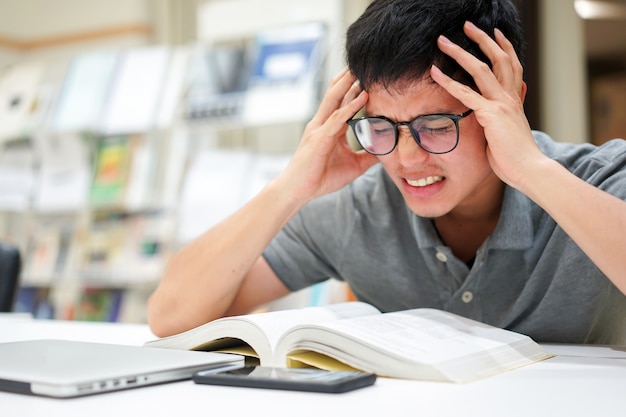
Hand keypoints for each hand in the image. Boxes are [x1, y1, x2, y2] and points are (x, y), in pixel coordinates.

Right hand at [279, 68, 377, 203]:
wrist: (298, 191)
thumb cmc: (320, 178)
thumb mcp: (353, 166)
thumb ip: (367, 156)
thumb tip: (386, 151)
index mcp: (329, 128)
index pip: (341, 101)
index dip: (352, 87)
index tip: (366, 74)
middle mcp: (322, 123)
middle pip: (336, 93)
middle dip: (349, 77)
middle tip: (363, 60)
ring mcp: (319, 129)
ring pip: (335, 99)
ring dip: (350, 83)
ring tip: (362, 69)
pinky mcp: (320, 138)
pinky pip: (338, 118)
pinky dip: (351, 106)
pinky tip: (363, 96)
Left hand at [430, 21, 545, 191]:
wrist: (528, 169)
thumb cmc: (515, 157)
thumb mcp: (509, 132)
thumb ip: (505, 118)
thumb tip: (506, 110)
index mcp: (514, 100)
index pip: (512, 66)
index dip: (504, 48)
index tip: (496, 34)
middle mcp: (509, 97)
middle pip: (498, 59)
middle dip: (482, 39)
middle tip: (468, 25)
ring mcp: (500, 104)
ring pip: (480, 68)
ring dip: (460, 52)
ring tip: (442, 41)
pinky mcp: (490, 114)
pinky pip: (465, 93)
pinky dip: (448, 82)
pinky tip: (434, 72)